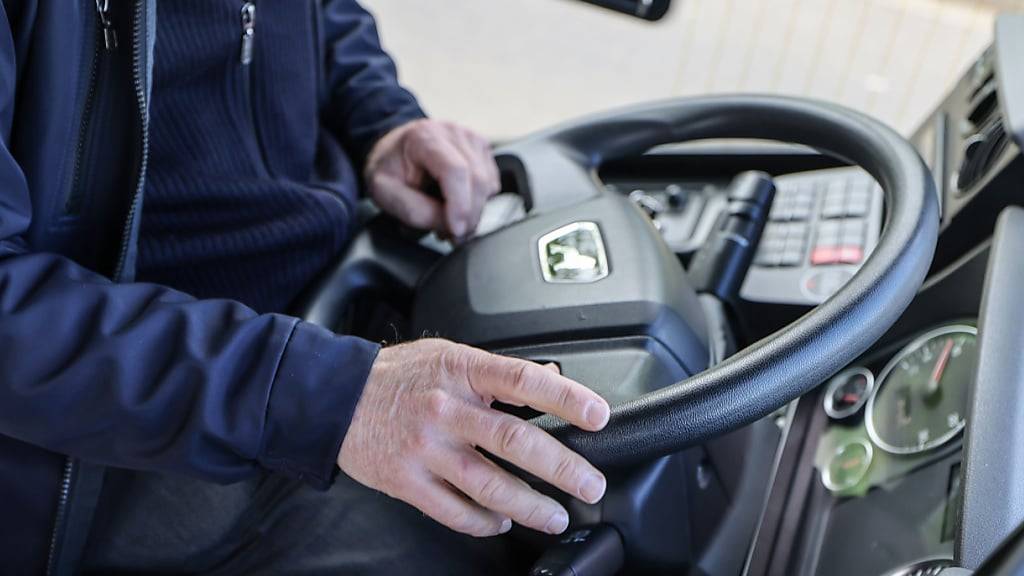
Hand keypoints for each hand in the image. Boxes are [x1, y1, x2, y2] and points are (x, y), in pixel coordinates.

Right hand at [338, 339, 609, 536]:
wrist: (334, 397)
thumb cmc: (397, 376)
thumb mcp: (447, 355)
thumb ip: (494, 371)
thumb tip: (549, 376)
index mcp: (461, 369)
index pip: (524, 380)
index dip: (566, 397)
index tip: (598, 415)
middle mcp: (445, 408)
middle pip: (514, 439)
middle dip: (561, 467)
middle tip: (591, 484)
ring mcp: (425, 447)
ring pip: (488, 484)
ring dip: (530, 506)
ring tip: (556, 516)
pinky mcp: (406, 480)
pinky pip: (454, 510)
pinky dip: (484, 522)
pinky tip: (502, 523)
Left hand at [365, 119, 500, 238]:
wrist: (396, 149)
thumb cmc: (390, 168)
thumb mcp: (384, 192)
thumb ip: (414, 210)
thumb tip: (447, 225)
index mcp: (425, 138)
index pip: (455, 171)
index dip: (460, 205)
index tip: (456, 230)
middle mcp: (453, 133)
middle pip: (477, 180)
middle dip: (468, 217)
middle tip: (452, 237)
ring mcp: (471, 139)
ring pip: (487, 185)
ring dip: (473, 212)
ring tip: (449, 219)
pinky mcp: (483, 150)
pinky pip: (491, 184)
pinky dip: (479, 202)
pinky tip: (458, 203)